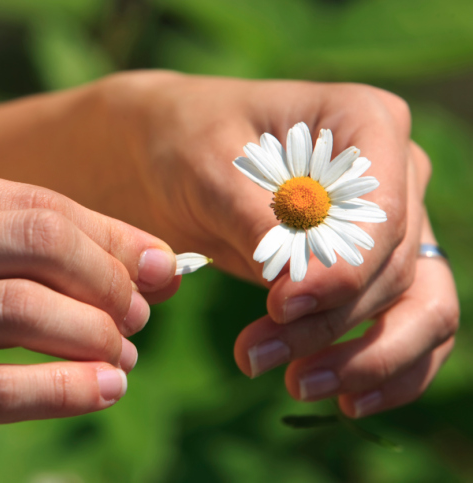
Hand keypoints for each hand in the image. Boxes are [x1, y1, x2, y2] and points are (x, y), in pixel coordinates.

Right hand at [0, 162, 177, 480]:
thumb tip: (146, 258)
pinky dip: (63, 389)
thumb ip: (23, 248)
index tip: (157, 267)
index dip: (110, 237)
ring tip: (123, 358)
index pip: (34, 204)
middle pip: (33, 244)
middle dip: (107, 280)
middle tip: (140, 315)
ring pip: (18, 311)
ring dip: (93, 336)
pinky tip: (102, 390)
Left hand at [97, 72, 458, 415]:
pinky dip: (387, 368)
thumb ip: (260, 219)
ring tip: (297, 384)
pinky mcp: (374, 268)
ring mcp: (392, 223)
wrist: (169, 160)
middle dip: (328, 324)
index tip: (280, 306)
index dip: (342, 271)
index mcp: (364, 124)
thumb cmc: (186, 145)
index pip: (380, 213)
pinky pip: (412, 326)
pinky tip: (346, 399)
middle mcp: (395, 172)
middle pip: (393, 268)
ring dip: (365, 358)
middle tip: (255, 356)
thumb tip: (301, 284)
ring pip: (421, 307)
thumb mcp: (209, 169)